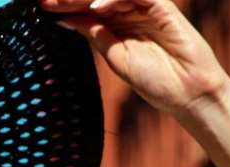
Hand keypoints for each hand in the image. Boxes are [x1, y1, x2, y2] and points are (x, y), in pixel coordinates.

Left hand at [39, 0, 229, 118]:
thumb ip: (95, 36)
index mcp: (117, 25)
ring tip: (64, 0)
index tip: (41, 8)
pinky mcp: (163, 8)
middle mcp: (130, 12)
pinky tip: (97, 7)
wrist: (188, 94)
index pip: (87, 10)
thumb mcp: (116, 57)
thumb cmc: (156, 81)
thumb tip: (65, 20)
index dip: (65, 7)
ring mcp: (146, 8)